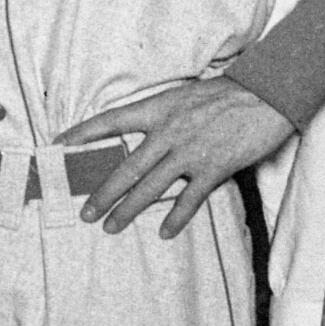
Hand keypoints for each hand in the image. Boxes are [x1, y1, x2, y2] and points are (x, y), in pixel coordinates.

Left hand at [56, 76, 294, 236]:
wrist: (266, 94)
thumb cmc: (225, 93)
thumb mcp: (183, 96)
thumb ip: (160, 116)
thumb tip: (139, 136)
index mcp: (157, 109)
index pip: (110, 121)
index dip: (82, 133)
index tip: (58, 144)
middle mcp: (168, 131)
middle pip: (126, 167)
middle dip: (102, 192)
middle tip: (84, 212)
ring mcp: (190, 151)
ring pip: (150, 187)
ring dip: (128, 209)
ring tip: (110, 226)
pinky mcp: (214, 168)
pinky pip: (190, 198)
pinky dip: (176, 217)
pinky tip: (164, 232)